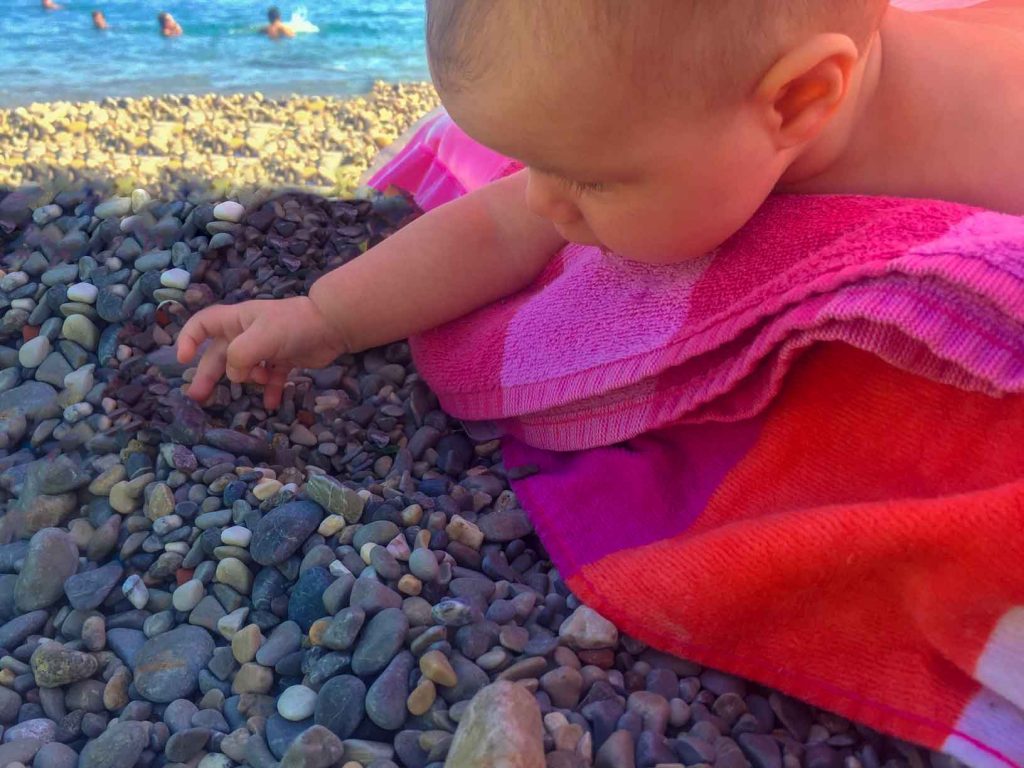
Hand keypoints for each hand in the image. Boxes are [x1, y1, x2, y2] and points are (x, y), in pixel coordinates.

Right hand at [176, 296, 345, 409]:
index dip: (188, 339)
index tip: (182, 360)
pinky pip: (270, 377)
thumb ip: (239, 356)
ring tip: (257, 384)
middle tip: (198, 398)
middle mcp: (247, 333)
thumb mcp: (260, 338)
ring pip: (245, 368)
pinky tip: (271, 404)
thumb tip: (234, 376)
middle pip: (220, 354)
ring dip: (248, 380)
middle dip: (209, 375)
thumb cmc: (292, 325)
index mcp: (235, 321)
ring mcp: (266, 347)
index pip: (202, 324)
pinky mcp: (284, 359)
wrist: (332, 326)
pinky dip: (270, 390)